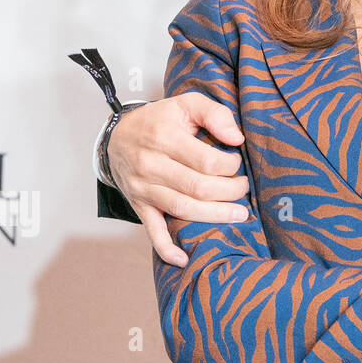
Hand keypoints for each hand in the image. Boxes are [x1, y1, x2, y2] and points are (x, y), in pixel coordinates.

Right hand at [108, 94, 249, 266]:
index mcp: (164, 137)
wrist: (117, 136)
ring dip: (214, 215)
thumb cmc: (159, 120)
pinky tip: (184, 259)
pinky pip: (152, 231)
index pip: (207, 161)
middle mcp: (150, 165)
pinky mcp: (138, 205)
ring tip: (238, 214)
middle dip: (230, 191)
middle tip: (244, 188)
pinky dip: (167, 249)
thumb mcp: (186, 103)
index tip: (237, 163)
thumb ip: (215, 113)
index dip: (230, 165)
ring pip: (183, 209)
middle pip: (198, 187)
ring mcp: (143, 188)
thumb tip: (236, 137)